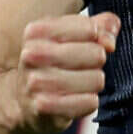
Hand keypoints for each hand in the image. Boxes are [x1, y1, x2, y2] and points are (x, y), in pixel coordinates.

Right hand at [15, 11, 118, 133]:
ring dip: (93, 83)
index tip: (83, 44)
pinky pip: (90, 102)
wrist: (23, 102)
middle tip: (80, 67)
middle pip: (97, 54)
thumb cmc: (55, 62)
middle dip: (97, 62)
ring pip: (97, 79)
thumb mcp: (75, 35)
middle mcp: (32, 54)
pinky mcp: (43, 107)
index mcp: (38, 31)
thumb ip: (102, 26)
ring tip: (77, 84)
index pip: (91, 29)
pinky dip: (88, 102)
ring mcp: (35, 82)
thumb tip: (110, 43)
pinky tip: (73, 100)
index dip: (96, 38)